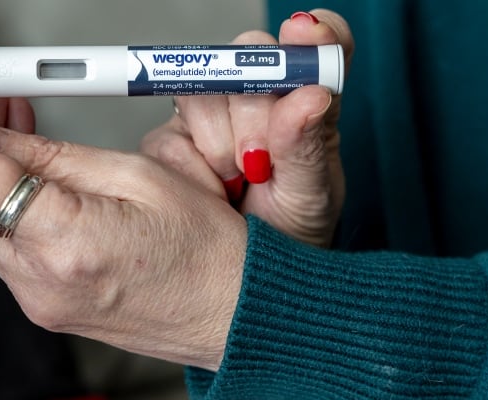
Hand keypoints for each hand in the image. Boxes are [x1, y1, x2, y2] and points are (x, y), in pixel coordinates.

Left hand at [0, 77, 245, 371]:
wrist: (234, 312)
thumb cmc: (208, 249)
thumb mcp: (136, 176)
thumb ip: (54, 156)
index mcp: (66, 244)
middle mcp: (39, 283)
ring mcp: (38, 300)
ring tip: (8, 122)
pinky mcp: (45, 305)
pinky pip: (1, 245)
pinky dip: (0, 202)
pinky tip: (23, 171)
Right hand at [141, 10, 353, 247]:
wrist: (244, 279)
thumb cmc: (291, 234)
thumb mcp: (312, 197)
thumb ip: (310, 146)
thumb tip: (310, 95)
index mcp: (306, 101)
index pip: (317, 43)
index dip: (312, 34)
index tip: (306, 35)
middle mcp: (259, 98)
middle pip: (247, 56)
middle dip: (254, 110)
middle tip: (262, 162)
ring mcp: (212, 116)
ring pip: (202, 91)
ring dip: (220, 145)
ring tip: (239, 182)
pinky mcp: (172, 141)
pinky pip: (170, 137)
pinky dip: (193, 171)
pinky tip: (213, 191)